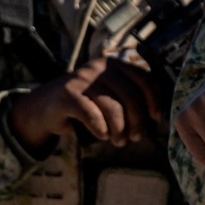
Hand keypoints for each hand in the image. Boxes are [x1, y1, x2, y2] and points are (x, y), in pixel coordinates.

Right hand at [8, 57, 160, 154]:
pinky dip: (100, 128)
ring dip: (119, 129)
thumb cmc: (85, 103)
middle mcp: (99, 66)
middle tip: (135, 138)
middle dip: (137, 121)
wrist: (46, 106)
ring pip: (112, 105)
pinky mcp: (68, 93)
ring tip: (119, 141)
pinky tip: (102, 135)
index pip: (142, 78)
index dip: (153, 98)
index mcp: (113, 63)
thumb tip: (157, 115)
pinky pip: (91, 113)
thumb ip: (129, 97)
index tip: (156, 118)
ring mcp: (82, 78)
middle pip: (130, 95)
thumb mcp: (109, 94)